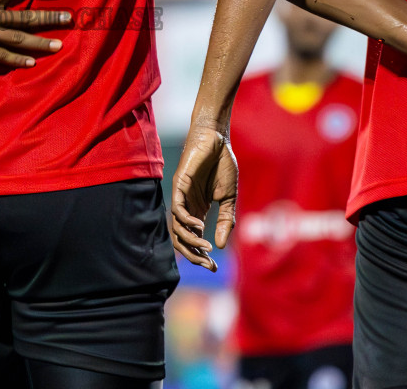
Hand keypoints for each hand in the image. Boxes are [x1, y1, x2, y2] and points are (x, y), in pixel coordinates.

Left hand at [168, 122, 237, 270]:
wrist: (217, 138)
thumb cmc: (222, 164)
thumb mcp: (229, 197)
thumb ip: (226, 220)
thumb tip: (222, 245)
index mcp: (198, 210)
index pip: (194, 239)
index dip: (201, 255)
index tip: (214, 267)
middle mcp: (187, 206)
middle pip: (181, 238)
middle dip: (193, 255)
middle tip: (208, 264)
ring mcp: (181, 196)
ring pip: (177, 227)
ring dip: (191, 241)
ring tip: (207, 247)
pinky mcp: (178, 185)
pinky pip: (177, 209)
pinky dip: (186, 221)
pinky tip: (200, 226)